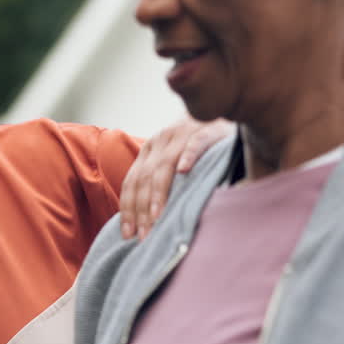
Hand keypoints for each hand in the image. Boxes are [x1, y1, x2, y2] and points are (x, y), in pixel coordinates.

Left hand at [120, 117, 233, 239]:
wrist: (217, 108)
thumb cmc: (194, 144)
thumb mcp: (171, 160)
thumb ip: (159, 181)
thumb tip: (147, 219)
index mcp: (149, 151)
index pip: (131, 182)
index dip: (128, 209)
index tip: (127, 234)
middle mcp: (159, 142)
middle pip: (143, 179)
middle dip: (140, 210)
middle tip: (143, 236)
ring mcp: (180, 135)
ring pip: (163, 166)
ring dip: (158, 193)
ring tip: (156, 217)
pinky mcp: (203, 130)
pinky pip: (194, 144)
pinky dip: (188, 156)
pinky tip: (184, 171)